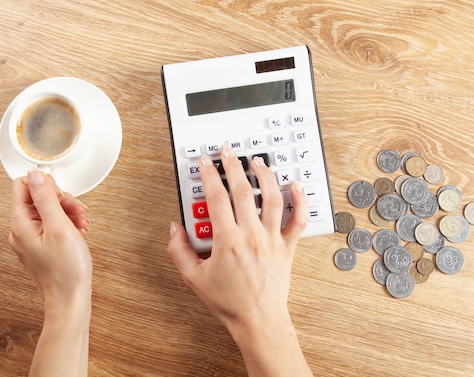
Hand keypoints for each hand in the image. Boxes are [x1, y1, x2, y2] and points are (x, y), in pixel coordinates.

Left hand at [9, 170, 91, 304]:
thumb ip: (46, 198)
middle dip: (62, 200)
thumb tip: (35, 174)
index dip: (45, 185)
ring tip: (81, 224)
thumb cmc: (65, 270)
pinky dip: (67, 224)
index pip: (23, 185)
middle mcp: (21, 229)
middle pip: (38, 197)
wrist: (70, 299)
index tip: (62, 196)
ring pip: (48, 210)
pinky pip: (52, 224)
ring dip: (68, 212)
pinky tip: (78, 231)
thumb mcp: (59, 227)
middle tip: (77, 211)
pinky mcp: (41, 245)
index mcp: (20, 223)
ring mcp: (31, 238)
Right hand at [168, 146, 312, 375]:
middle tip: (228, 152)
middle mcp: (251, 235)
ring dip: (264, 175)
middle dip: (234, 166)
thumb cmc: (228, 302)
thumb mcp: (193, 277)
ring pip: (272, 198)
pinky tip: (295, 186)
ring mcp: (272, 239)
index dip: (210, 175)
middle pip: (243, 190)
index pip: (216, 197)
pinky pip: (298, 219)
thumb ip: (178, 250)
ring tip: (257, 161)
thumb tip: (174, 228)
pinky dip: (299, 200)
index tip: (206, 163)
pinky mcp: (287, 246)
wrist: (258, 321)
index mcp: (227, 241)